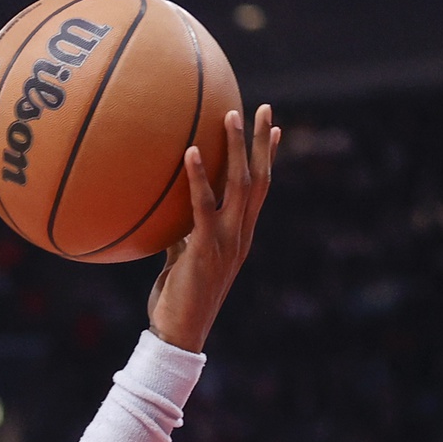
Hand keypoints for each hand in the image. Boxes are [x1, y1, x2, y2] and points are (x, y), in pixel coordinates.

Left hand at [148, 104, 280, 352]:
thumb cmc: (177, 302)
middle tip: (264, 107)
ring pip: (239, 184)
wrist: (178, 334)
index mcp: (240, 236)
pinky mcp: (205, 248)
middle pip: (259, 179)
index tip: (273, 129)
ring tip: (231, 113)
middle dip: (262, 142)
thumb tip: (170, 218)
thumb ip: (181, 238)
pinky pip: (202, 205)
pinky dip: (197, 176)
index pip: (260, 190)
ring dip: (236, 147)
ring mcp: (227, 241)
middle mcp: (241, 235)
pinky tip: (189, 151)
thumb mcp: (182, 262)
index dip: (268, 159)